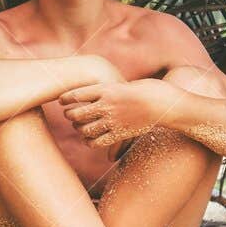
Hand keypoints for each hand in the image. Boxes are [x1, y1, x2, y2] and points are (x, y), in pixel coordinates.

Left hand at [58, 78, 181, 149]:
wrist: (164, 103)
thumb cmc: (148, 90)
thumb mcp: (125, 84)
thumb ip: (111, 90)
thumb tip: (98, 94)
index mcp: (108, 88)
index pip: (79, 93)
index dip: (66, 97)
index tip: (61, 100)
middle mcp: (107, 104)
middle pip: (78, 112)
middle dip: (70, 115)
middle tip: (68, 115)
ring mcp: (113, 120)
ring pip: (85, 128)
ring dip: (79, 129)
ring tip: (78, 127)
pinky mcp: (120, 133)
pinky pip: (98, 142)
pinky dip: (90, 142)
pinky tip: (88, 140)